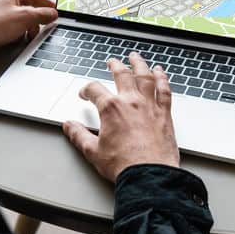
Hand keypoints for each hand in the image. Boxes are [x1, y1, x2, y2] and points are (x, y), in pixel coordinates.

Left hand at [0, 0, 58, 53]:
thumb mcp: (25, 17)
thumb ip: (43, 14)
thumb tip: (53, 13)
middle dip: (44, 8)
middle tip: (54, 14)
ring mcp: (6, 9)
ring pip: (28, 12)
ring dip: (36, 20)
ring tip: (41, 27)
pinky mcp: (4, 22)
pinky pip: (21, 21)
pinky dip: (27, 27)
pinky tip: (29, 34)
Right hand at [63, 52, 179, 181]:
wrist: (150, 175)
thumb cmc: (123, 165)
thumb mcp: (93, 151)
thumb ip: (78, 135)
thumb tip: (69, 126)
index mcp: (111, 109)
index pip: (94, 90)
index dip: (86, 90)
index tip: (85, 94)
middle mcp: (131, 102)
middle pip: (122, 74)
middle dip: (115, 66)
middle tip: (112, 61)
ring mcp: (150, 106)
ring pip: (145, 77)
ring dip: (140, 64)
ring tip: (136, 58)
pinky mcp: (165, 114)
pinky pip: (164, 90)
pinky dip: (162, 79)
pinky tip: (160, 73)